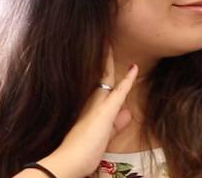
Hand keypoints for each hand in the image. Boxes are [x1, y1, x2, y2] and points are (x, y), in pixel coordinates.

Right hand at [36, 50, 137, 176]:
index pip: (99, 85)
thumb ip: (115, 125)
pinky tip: (134, 68)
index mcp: (89, 108)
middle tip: (106, 39)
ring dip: (110, 60)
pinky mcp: (105, 113)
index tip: (105, 53)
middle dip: (104, 58)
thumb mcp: (103, 137)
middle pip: (100, 76)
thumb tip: (126, 113)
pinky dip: (128, 80)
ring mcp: (97, 106)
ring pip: (106, 78)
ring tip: (110, 40)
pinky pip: (119, 92)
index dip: (104, 69)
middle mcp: (91, 103)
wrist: (67, 162)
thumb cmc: (81, 153)